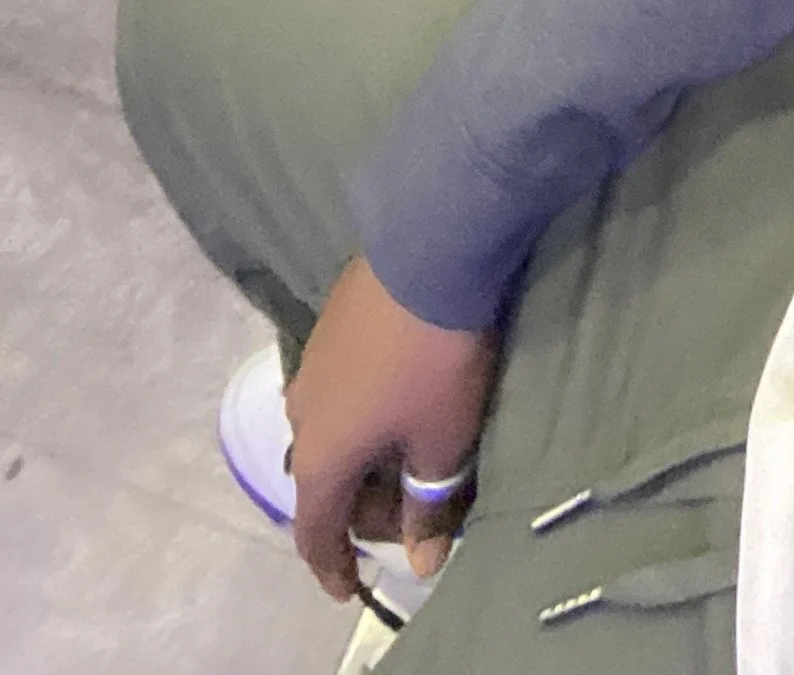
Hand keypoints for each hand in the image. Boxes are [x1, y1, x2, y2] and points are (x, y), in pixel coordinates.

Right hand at [284, 254, 498, 601]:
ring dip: (366, 457)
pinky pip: (341, 393)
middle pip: (325, 482)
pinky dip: (366, 416)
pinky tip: (401, 404)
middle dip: (364, 507)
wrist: (429, 251)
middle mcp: (301, 414)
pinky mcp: (330, 326)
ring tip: (412, 458)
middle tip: (415, 513)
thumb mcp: (444, 441)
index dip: (333, 566)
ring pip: (332, 433)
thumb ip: (429, 504)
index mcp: (320, 455)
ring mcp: (311, 365)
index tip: (350, 589)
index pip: (315, 532)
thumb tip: (422, 562)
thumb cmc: (436, 361)